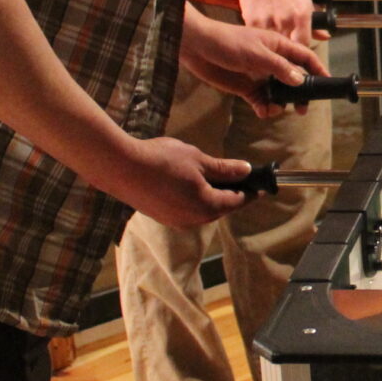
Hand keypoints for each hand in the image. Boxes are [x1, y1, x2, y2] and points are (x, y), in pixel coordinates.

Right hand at [105, 135, 253, 227]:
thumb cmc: (162, 160)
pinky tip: (191, 181)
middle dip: (232, 192)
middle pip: (221, 207)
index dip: (251, 191)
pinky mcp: (161, 216)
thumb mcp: (199, 160)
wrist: (120, 167)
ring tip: (214, 174)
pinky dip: (195, 197)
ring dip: (212, 194)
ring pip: (203, 209)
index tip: (261, 184)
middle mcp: (194, 220)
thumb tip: (246, 170)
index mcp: (208, 207)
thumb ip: (225, 169)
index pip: (238, 201)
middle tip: (239, 175)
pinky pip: (187, 208)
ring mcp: (175, 220)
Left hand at [180, 8, 325, 116]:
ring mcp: (259, 74)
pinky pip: (261, 100)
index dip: (318, 69)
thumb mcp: (257, 53)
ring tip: (273, 109)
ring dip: (279, 103)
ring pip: (278, 93)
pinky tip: (262, 111)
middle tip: (301, 108)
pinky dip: (264, 107)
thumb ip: (280, 67)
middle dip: (299, 94)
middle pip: (294, 79)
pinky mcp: (245, 86)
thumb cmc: (227, 41)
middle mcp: (271, 61)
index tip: (327, 82)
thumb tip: (300, 80)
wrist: (197, 47)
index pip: (305, 57)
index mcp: (278, 46)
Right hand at [237, 0, 317, 44]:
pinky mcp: (252, 20)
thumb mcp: (304, 0)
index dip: (300, 50)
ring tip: (269, 40)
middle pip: (287, 47)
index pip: (303, 45)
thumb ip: (313, 22)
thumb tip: (325, 37)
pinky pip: (257, 37)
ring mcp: (268, 21)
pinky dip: (259, 37)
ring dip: (271, 44)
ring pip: (271, 45)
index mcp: (302, 15)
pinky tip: (259, 32)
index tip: (297, 51)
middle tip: (283, 47)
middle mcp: (286, 20)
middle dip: (285, 49)